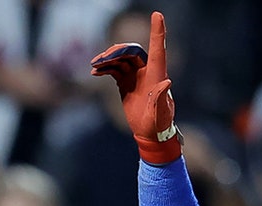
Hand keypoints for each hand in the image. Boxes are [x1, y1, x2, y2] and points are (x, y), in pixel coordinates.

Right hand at [89, 11, 180, 164]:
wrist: (150, 135)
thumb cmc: (158, 125)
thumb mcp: (160, 114)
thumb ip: (161, 98)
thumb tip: (167, 81)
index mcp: (158, 75)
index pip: (158, 48)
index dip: (158, 31)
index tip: (157, 14)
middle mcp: (148, 72)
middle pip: (132, 51)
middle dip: (116, 51)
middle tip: (101, 60)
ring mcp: (136, 76)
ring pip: (121, 59)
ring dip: (108, 60)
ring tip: (95, 66)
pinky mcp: (126, 83)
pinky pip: (114, 69)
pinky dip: (105, 69)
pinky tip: (95, 73)